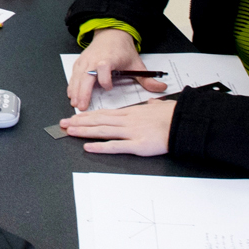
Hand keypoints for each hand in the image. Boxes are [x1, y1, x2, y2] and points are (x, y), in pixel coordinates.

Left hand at [58, 101, 174, 154]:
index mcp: (131, 113)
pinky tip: (88, 147)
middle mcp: (128, 121)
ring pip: (103, 131)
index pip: (104, 113)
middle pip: (99, 121)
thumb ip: (153, 105)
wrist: (185, 123)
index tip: (75, 117)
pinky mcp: (137, 146)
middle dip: (79, 122)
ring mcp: (131, 133)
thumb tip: (152, 102)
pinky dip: (100, 147)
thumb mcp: (160, 106)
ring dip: (84, 131)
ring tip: (69, 131)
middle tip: (63, 124)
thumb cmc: (174, 115)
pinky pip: (116, 146)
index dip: (88, 116)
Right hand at [66, 27, 166, 110]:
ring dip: (75, 91)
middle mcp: (95, 59)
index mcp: (109, 58)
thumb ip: (147, 78)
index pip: (103, 67)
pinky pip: (73, 74)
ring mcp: (86, 61)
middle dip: (83, 91)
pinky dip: (72, 85)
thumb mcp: (136, 63)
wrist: (111, 33)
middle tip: (83, 106)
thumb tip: (161, 87)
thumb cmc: (122, 49)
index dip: (105, 78)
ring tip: (75, 103)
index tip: (108, 87)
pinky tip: (71, 94)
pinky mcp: (80, 62)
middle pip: (86, 76)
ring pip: (77, 76)